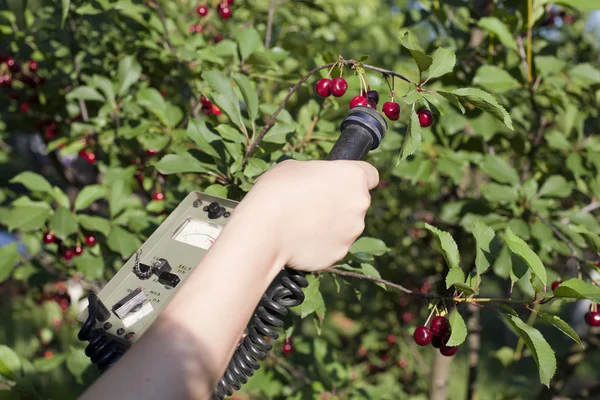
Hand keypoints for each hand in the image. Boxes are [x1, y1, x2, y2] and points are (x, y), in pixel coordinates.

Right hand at [231, 159, 378, 271]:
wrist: (265, 229)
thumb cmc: (278, 190)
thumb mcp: (296, 168)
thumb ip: (318, 175)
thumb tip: (318, 184)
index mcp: (354, 176)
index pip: (371, 175)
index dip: (355, 179)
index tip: (341, 183)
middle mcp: (360, 204)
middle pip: (357, 203)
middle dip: (341, 204)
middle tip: (314, 205)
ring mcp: (353, 232)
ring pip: (347, 227)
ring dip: (332, 226)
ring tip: (303, 225)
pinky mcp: (340, 254)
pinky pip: (334, 247)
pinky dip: (322, 245)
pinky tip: (301, 240)